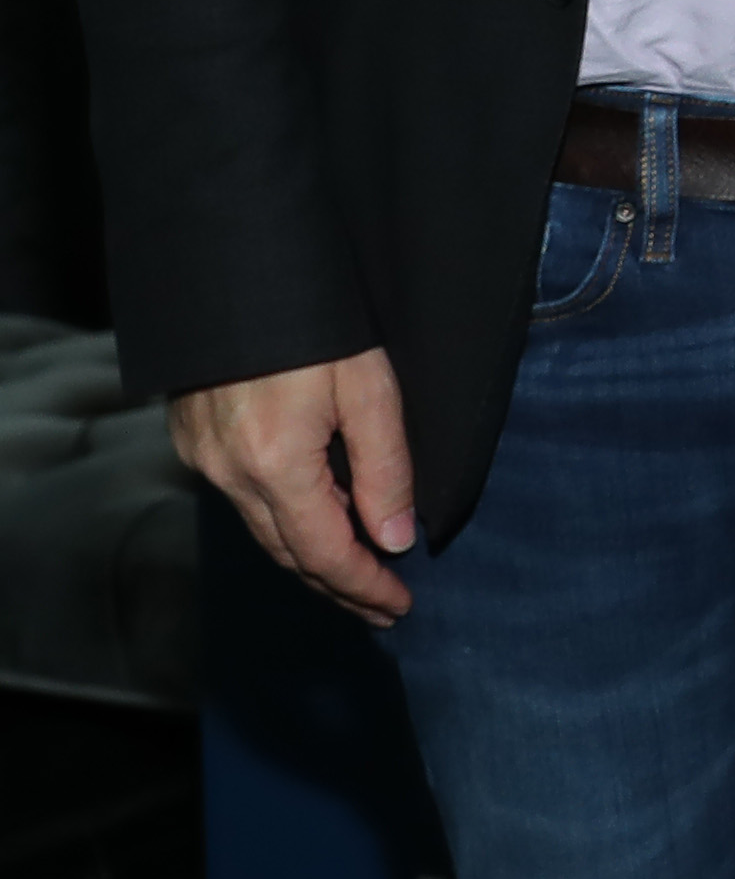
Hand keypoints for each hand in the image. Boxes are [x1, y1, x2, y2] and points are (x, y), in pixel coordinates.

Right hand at [172, 349, 417, 624]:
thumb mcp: (371, 389)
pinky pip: (243, 500)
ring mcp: (202, 457)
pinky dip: (282, 522)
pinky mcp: (193, 439)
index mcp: (276, 465)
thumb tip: (394, 539)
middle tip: (381, 608)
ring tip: (355, 577)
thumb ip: (386, 468)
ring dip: (309, 558)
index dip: (363, 586)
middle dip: (338, 585)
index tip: (398, 607)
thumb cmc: (316, 323)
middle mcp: (228, 472)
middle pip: (288, 552)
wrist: (237, 269)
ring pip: (262, 530)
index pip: (324, 553)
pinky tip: (314, 521)